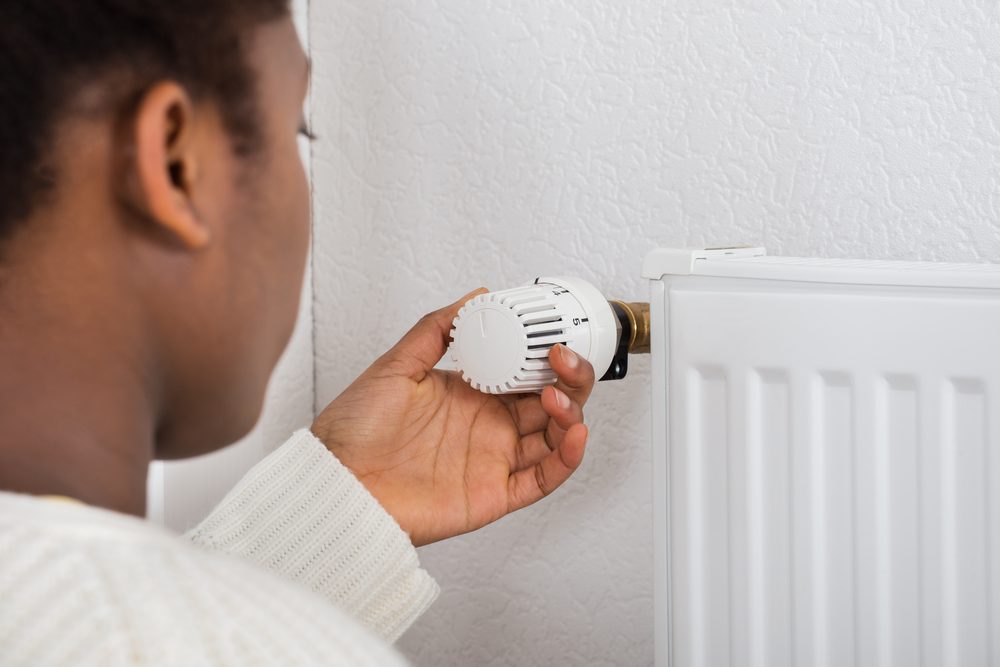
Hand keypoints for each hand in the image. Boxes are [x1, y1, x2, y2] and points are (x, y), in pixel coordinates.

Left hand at [311, 289, 595, 546]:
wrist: (335, 481)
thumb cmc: (355, 431)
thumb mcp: (396, 365)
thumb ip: (437, 329)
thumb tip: (475, 297)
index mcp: (470, 394)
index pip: (525, 371)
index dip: (547, 356)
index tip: (554, 336)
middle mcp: (488, 426)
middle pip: (550, 401)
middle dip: (569, 379)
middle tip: (563, 359)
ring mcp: (494, 460)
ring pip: (554, 437)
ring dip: (570, 414)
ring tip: (561, 395)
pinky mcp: (494, 494)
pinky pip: (543, 478)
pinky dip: (567, 458)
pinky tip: (574, 434)